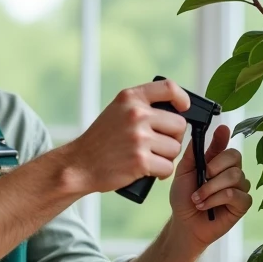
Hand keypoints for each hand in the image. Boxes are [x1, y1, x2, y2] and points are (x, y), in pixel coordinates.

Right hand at [60, 79, 191, 194]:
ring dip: (166, 157)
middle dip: (173, 138)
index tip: (183, 108)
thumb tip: (177, 111)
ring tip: (149, 158)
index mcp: (130, 98)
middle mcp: (136, 114)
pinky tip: (148, 171)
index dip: (182, 98)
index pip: (168, 88)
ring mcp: (139, 137)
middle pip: (179, 125)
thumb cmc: (101, 140)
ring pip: (175, 148)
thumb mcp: (117, 111)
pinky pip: (167, 167)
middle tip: (158, 145)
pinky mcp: (140, 160)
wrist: (79, 164)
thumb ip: (142, 106)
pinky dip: (160, 173)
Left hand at [168, 124, 251, 248]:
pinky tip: (205, 206)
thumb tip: (198, 134)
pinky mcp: (243, 204)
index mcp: (218, 162)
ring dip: (211, 188)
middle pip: (234, 157)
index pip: (226, 146)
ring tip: (197, 198)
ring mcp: (240, 187)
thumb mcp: (183, 173)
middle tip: (201, 178)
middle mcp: (232, 172)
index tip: (222, 130)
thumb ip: (192, 154)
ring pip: (234, 176)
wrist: (184, 223)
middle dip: (215, 167)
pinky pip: (235, 195)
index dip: (224, 137)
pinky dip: (216, 199)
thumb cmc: (184, 198)